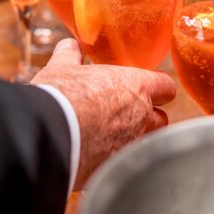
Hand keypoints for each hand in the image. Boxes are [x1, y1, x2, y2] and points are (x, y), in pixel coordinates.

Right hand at [31, 38, 175, 188]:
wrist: (47, 135)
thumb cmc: (60, 95)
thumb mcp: (62, 67)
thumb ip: (70, 55)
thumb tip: (70, 46)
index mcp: (135, 87)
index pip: (166, 87)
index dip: (158, 87)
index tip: (148, 88)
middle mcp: (141, 117)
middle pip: (161, 119)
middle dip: (148, 117)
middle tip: (127, 113)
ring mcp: (131, 145)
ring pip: (145, 144)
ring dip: (133, 140)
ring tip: (111, 137)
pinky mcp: (115, 167)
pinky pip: (122, 163)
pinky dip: (113, 160)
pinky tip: (95, 156)